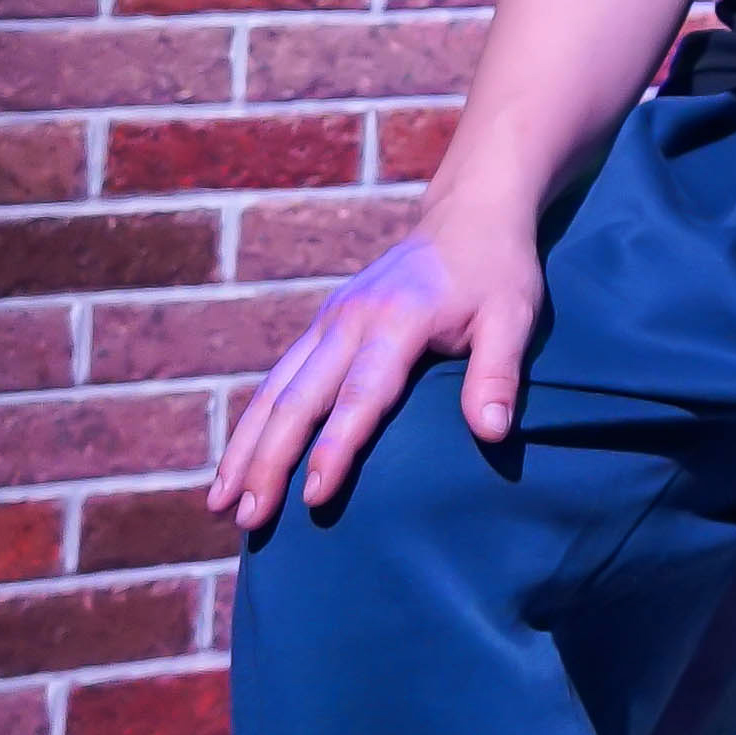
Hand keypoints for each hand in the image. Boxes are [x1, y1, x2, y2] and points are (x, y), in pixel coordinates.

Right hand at [208, 211, 544, 531]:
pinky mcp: (322, 326)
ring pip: (275, 390)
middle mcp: (351, 319)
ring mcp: (330, 321)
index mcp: (398, 319)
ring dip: (246, 447)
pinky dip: (254, 423)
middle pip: (299, 398)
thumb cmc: (497, 272)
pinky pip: (278, 378)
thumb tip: (492, 433)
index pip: (360, 394)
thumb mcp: (515, 316)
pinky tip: (237, 463)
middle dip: (269, 461)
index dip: (335, 448)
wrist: (469, 215)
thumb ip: (499, 374)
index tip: (312, 499)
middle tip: (248, 519)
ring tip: (220, 504)